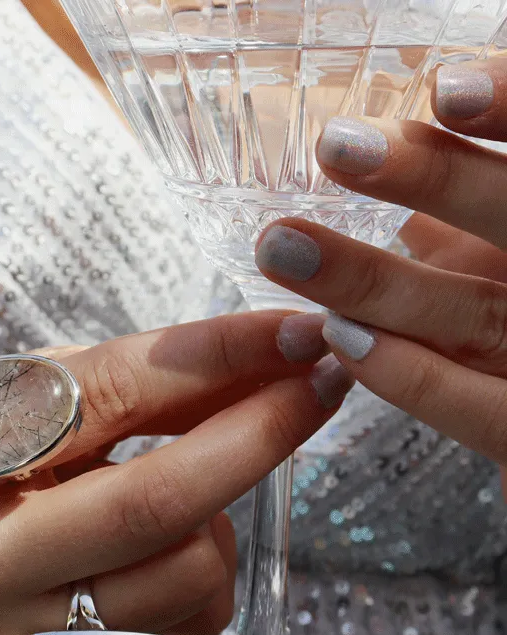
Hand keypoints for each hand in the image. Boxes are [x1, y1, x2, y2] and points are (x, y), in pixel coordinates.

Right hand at [0, 311, 350, 634]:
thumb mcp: (21, 389)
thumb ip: (134, 383)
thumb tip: (264, 361)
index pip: (108, 396)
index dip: (216, 356)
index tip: (295, 329)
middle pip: (153, 504)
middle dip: (259, 433)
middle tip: (320, 382)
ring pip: (184, 575)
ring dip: (221, 511)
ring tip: (185, 482)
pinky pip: (186, 623)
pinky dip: (202, 566)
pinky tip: (160, 542)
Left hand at [253, 56, 506, 477]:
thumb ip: (476, 232)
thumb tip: (413, 199)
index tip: (445, 89)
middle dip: (435, 181)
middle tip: (336, 149)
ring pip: (479, 314)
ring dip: (378, 281)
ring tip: (286, 247)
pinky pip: (481, 411)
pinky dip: (409, 374)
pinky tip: (341, 338)